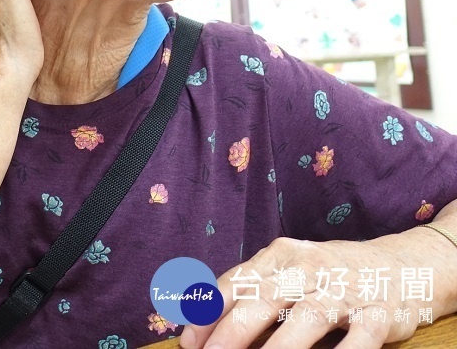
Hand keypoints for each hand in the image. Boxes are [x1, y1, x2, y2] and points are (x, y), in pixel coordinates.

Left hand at [183, 230, 444, 348]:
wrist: (405, 265)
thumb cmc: (332, 273)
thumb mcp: (289, 268)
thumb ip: (252, 288)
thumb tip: (203, 318)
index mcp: (282, 255)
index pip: (237, 282)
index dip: (209, 313)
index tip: (189, 341)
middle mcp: (311, 268)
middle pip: (264, 299)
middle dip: (233, 333)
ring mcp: (346, 290)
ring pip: (307, 319)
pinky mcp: (380, 315)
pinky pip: (359, 341)